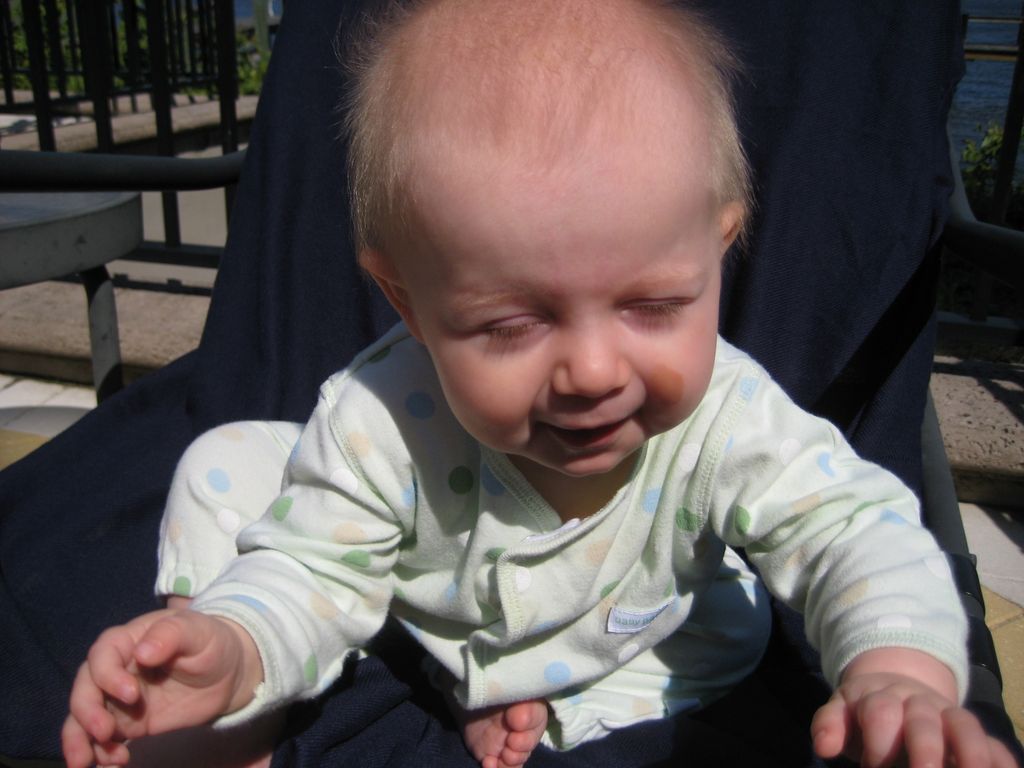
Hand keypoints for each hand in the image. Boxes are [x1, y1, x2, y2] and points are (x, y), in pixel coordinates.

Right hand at [62, 608, 263, 767]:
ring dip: (81, 740)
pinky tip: (114, 765)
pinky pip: (104, 741)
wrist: (229, 674)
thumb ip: (171, 634)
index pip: (102, 655)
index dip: (108, 676)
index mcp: (128, 640)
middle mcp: (115, 669)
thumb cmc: (211, 643)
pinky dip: (100, 754)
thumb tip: (142, 652)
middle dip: (86, 712)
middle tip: (103, 734)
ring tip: (91, 762)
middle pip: (85, 688)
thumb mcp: (198, 630)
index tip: (131, 695)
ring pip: (85, 718)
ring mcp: (118, 699)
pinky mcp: (128, 724)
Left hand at [812, 648, 1017, 766]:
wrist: (895, 687)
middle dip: (924, 747)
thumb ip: (830, 726)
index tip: (872, 766)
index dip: (877, 741)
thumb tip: (823, 747)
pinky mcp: (970, 732)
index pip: (880, 712)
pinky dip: (1000, 758)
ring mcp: (947, 715)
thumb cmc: (863, 713)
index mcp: (881, 697)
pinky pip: (993, 742)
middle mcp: (918, 704)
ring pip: (963, 725)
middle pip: (922, 720)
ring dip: (970, 751)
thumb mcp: (842, 712)